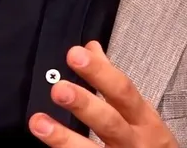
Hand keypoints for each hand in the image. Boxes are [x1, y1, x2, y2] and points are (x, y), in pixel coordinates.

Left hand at [28, 41, 178, 147]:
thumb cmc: (147, 140)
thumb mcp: (139, 111)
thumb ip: (111, 81)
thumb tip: (91, 48)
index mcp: (143, 119)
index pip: (122, 90)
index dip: (99, 72)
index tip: (75, 54)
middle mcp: (133, 141)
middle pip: (109, 122)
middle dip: (83, 105)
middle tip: (58, 90)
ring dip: (63, 138)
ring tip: (39, 123)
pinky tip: (46, 147)